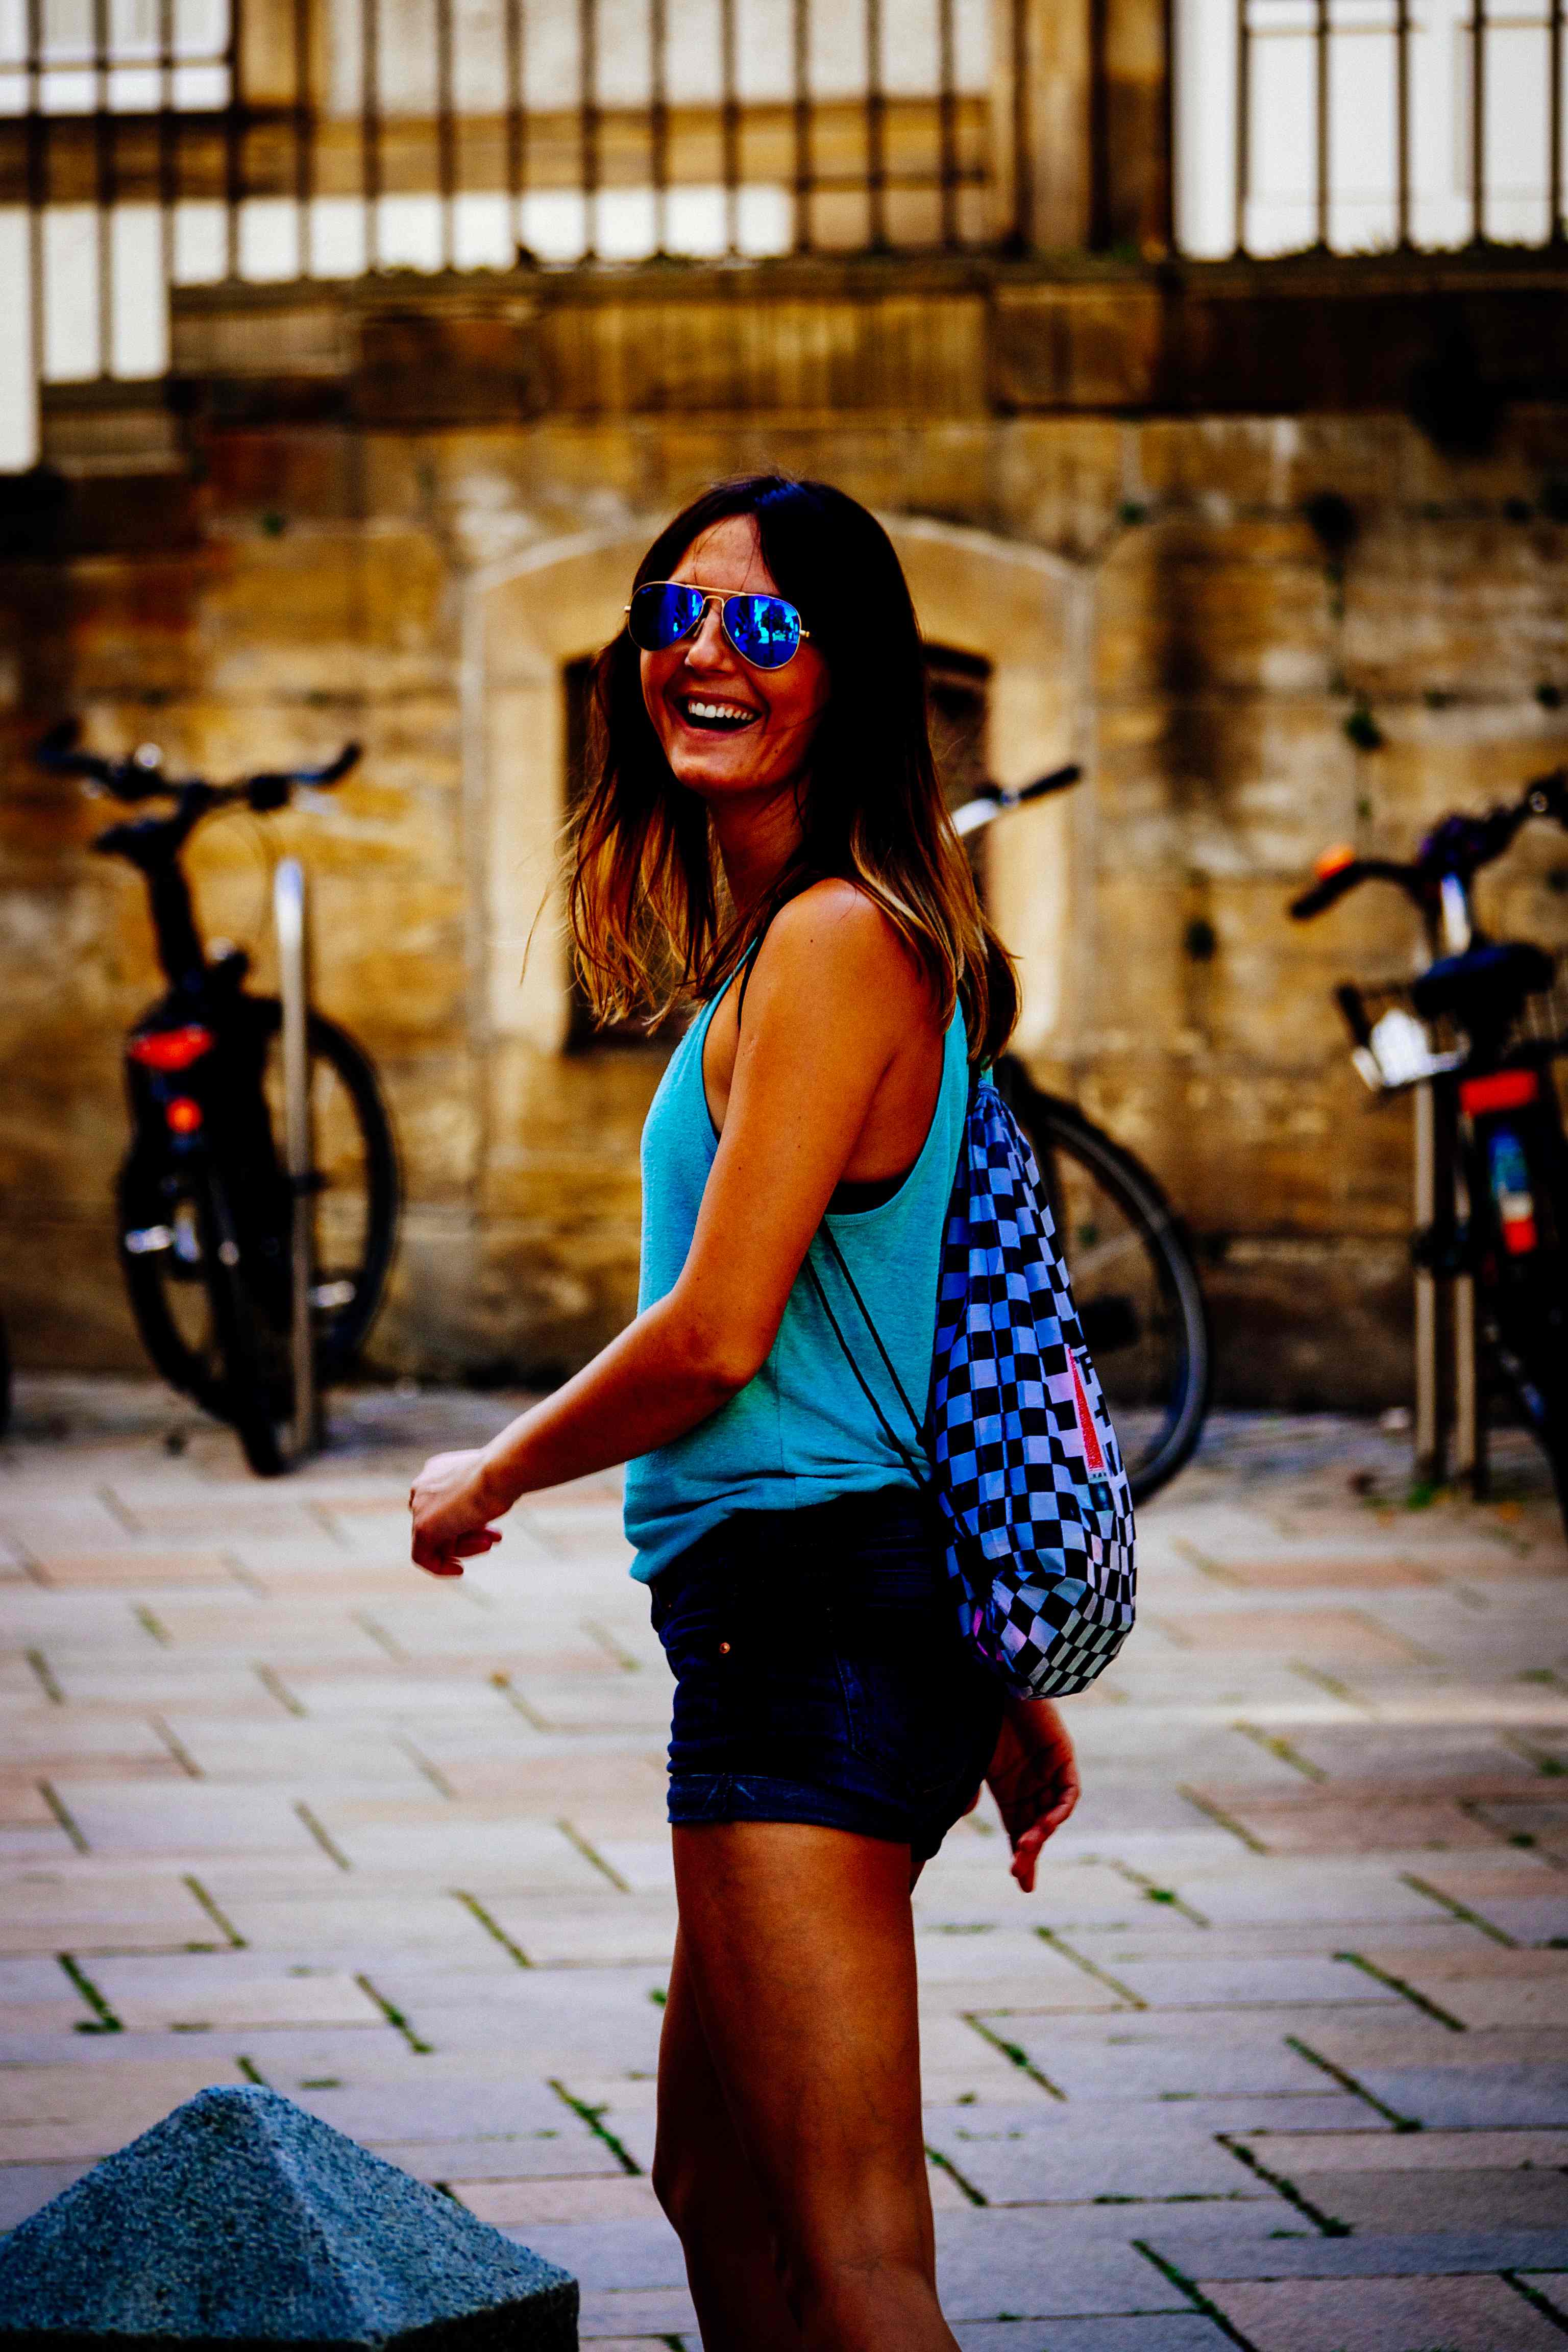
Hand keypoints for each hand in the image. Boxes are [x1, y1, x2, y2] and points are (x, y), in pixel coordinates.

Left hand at [410, 1448, 504, 1578]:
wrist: (499, 1471)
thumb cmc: (502, 1474)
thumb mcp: (489, 1483)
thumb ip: (477, 1497)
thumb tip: (479, 1516)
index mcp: (437, 1471)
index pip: (445, 1504)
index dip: (468, 1520)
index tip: (487, 1529)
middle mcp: (423, 1486)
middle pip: (442, 1523)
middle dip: (470, 1535)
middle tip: (493, 1541)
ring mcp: (420, 1508)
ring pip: (436, 1540)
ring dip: (465, 1548)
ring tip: (490, 1545)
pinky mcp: (422, 1528)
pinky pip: (422, 1556)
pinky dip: (439, 1567)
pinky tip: (459, 1571)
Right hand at [984, 1695, 1079, 1892]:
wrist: (992, 1680)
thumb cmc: (975, 1717)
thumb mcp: (967, 1761)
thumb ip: (967, 1787)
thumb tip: (966, 1815)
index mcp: (1008, 1788)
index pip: (1018, 1830)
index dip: (1021, 1858)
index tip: (1023, 1886)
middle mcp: (1030, 1784)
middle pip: (1035, 1829)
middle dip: (1029, 1854)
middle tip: (1020, 1874)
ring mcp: (1048, 1771)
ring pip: (1051, 1814)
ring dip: (1040, 1834)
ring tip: (1026, 1848)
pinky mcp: (1063, 1757)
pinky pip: (1068, 1793)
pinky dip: (1059, 1810)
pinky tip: (1044, 1824)